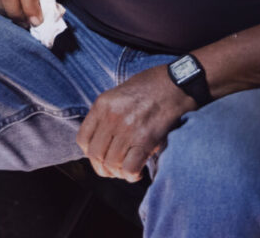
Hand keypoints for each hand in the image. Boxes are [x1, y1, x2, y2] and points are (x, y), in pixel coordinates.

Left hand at [76, 64, 196, 181]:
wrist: (177, 83)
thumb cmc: (151, 87)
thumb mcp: (120, 93)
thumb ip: (108, 114)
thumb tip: (104, 140)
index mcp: (102, 105)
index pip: (82, 139)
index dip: (90, 153)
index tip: (101, 156)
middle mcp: (111, 117)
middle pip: (95, 155)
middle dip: (103, 168)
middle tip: (114, 170)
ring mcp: (127, 129)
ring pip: (111, 164)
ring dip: (118, 173)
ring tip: (127, 170)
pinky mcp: (146, 140)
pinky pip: (129, 168)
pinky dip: (131, 175)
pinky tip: (137, 172)